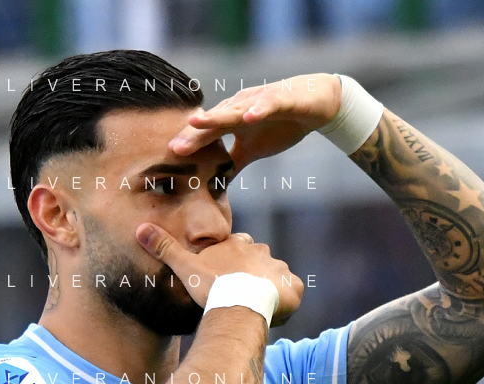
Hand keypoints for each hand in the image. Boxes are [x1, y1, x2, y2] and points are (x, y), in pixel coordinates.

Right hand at [136, 224, 303, 324]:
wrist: (239, 306)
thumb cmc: (211, 287)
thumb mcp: (184, 267)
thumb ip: (165, 248)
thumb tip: (140, 228)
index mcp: (239, 245)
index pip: (239, 246)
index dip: (234, 261)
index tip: (227, 275)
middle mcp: (263, 252)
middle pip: (260, 261)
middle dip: (253, 274)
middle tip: (241, 293)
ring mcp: (280, 269)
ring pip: (277, 276)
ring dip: (270, 288)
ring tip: (257, 306)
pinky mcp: (295, 287)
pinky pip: (294, 291)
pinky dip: (288, 300)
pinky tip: (275, 311)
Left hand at [168, 73, 341, 168]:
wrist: (316, 103)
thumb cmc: (282, 124)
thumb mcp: (254, 149)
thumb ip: (234, 163)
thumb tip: (216, 184)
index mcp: (231, 120)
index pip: (206, 135)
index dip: (188, 145)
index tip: (167, 160)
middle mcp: (240, 107)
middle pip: (213, 123)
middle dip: (193, 134)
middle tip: (173, 148)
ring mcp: (258, 101)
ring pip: (235, 110)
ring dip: (216, 117)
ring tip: (197, 123)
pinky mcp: (281, 99)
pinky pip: (268, 104)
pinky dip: (259, 109)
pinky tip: (249, 117)